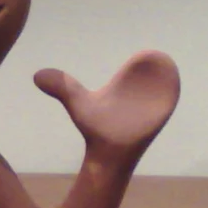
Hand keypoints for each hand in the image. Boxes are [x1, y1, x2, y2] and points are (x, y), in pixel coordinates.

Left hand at [35, 51, 180, 157]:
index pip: (141, 63)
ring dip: (166, 71)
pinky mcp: (159, 115)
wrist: (107, 155)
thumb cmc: (96, 130)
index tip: (139, 51)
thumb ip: (62, 88)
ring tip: (160, 62)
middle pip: (156, 69)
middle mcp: (142, 91)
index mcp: (126, 84)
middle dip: (155, 60)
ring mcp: (153, 103)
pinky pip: (170, 97)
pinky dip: (172, 86)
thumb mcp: (79, 103)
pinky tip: (168, 76)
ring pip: (165, 81)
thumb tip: (35, 76)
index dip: (143, 56)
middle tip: (150, 54)